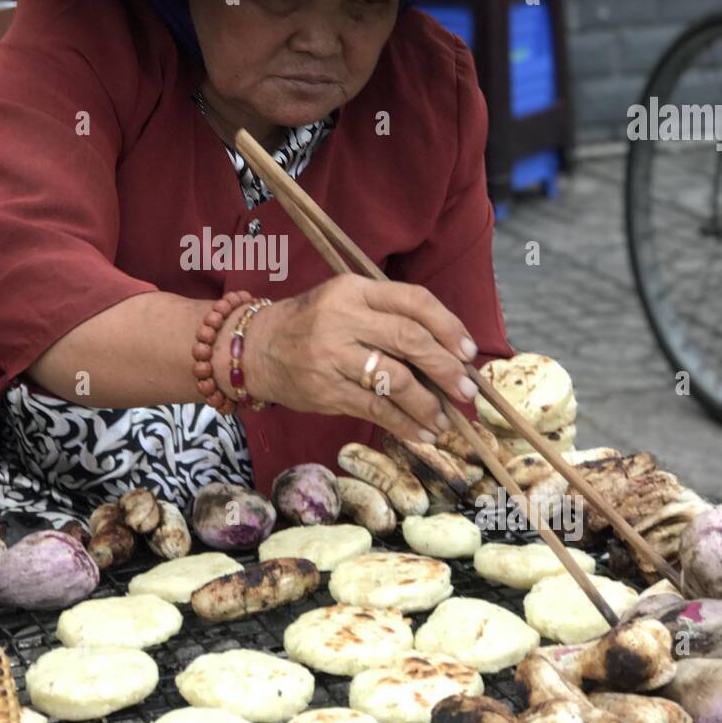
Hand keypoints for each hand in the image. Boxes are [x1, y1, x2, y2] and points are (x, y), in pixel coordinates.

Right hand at [233, 274, 478, 442]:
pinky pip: (375, 409)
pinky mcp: (325, 390)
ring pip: (395, 380)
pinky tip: (423, 433)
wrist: (254, 348)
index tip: (467, 350)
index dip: (448, 326)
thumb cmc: (311, 323)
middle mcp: (343, 318)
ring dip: (428, 404)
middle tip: (467, 389)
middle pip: (409, 339)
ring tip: (446, 419)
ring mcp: (331, 355)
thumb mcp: (345, 301)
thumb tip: (447, 353)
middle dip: (446, 368)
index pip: (413, 301)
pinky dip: (404, 424)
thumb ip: (388, 316)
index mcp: (354, 290)